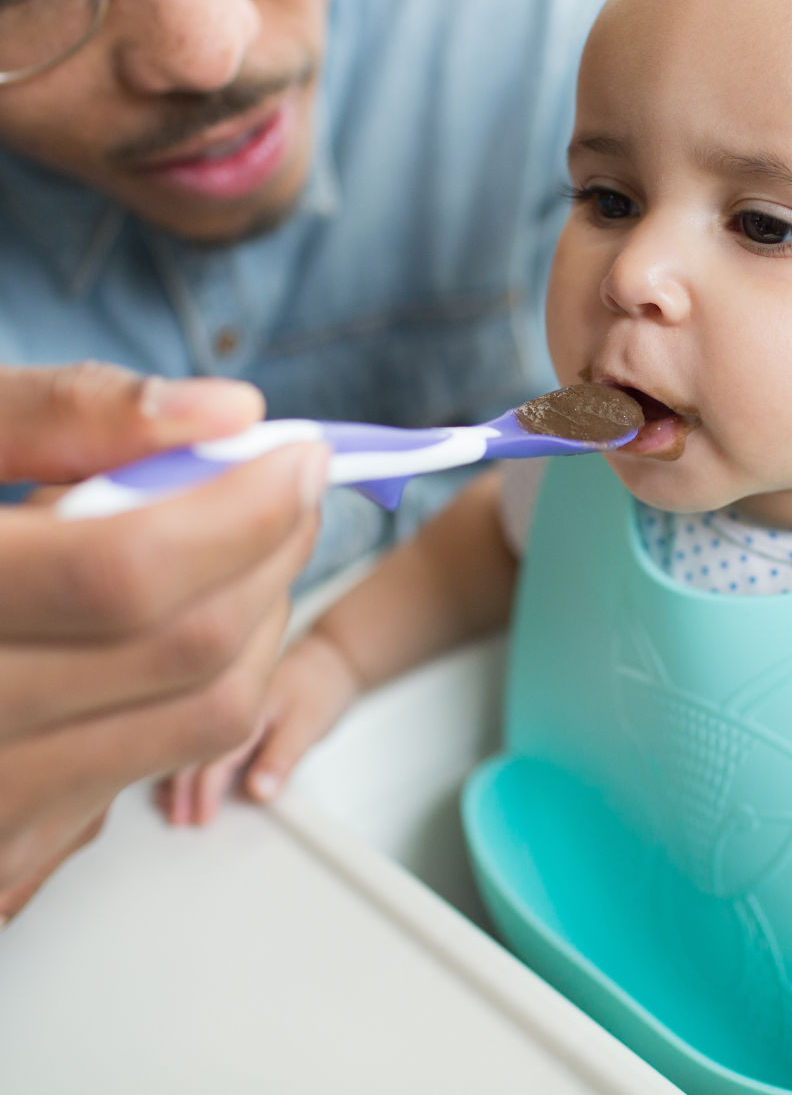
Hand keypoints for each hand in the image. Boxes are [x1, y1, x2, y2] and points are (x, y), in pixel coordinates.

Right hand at [0, 361, 328, 915]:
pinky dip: (206, 680)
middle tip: (286, 490)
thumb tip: (222, 412)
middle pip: (189, 651)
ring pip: (204, 717)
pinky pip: (163, 761)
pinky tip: (167, 622)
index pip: (125, 571)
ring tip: (238, 547)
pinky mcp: (8, 848)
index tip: (294, 454)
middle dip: (273, 552)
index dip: (239, 508)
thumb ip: (62, 415)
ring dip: (259, 616)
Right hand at [158, 627, 361, 824]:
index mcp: (243, 706)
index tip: (200, 818)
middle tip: (178, 818)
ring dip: (177, 773)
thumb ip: (281, 759)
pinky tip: (181, 774)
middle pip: (190, 747)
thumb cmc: (320, 686)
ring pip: (190, 739)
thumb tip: (258, 791)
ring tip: (169, 803)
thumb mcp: (307, 725)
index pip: (211, 755)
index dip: (202, 791)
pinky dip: (189, 757)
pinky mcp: (227, 706)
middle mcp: (226, 702)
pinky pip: (201, 733)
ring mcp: (223, 702)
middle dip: (179, 787)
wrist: (331, 658)